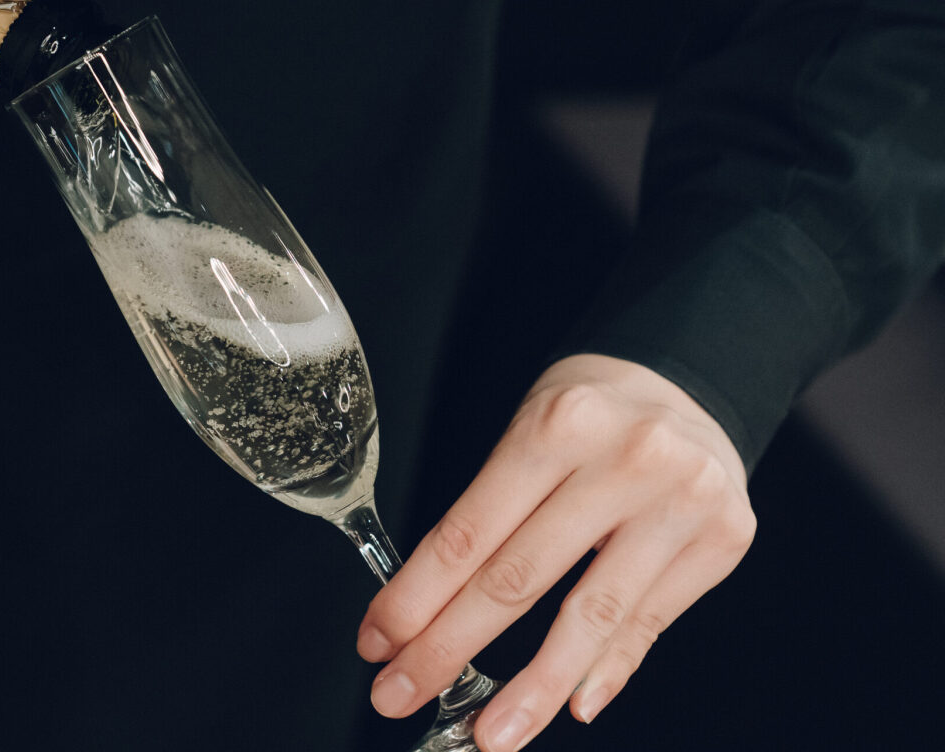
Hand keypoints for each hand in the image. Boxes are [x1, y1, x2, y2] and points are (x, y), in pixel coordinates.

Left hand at [356, 354, 754, 750]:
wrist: (689, 384)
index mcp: (558, 426)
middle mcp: (625, 460)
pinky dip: (606, 671)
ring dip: (532, 688)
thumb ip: (492, 515)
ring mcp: (681, 502)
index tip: (379, 641)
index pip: (469, 533)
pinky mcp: (722, 540)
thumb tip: (432, 614)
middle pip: (518, 579)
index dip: (415, 597)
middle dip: (450, 648)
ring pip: (590, 617)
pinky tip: (572, 704)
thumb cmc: (591, 415)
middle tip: (402, 693)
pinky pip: (649, 623)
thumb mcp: (531, 433)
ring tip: (491, 733)